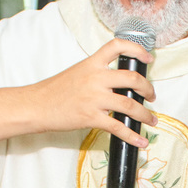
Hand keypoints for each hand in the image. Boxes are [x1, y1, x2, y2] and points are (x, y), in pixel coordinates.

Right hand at [0, 38, 156, 147]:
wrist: (36, 106)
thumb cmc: (54, 91)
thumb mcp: (77, 72)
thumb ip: (97, 74)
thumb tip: (118, 82)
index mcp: (92, 63)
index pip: (117, 46)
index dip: (137, 49)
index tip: (148, 57)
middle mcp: (96, 78)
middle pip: (132, 78)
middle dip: (148, 88)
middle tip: (151, 96)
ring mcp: (94, 98)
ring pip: (130, 105)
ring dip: (145, 115)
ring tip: (151, 120)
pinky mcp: (92, 117)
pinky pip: (118, 127)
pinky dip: (132, 136)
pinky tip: (140, 142)